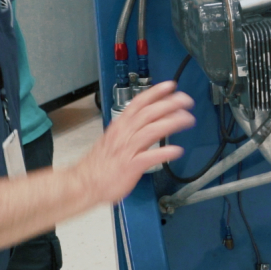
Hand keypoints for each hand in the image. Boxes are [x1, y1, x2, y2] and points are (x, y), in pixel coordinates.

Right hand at [70, 81, 194, 203]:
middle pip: (149, 113)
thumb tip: (147, 121)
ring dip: (172, 123)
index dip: (155, 93)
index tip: (170, 85)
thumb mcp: (113, 139)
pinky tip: (177, 150)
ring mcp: (127, 150)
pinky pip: (149, 157)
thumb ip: (129, 129)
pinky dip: (164, 152)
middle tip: (186, 100)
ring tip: (187, 120)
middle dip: (169, 104)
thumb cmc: (99, 164)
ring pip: (152, 130)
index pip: (139, 103)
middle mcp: (124, 134)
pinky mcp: (130, 166)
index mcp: (120, 126)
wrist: (83, 183)